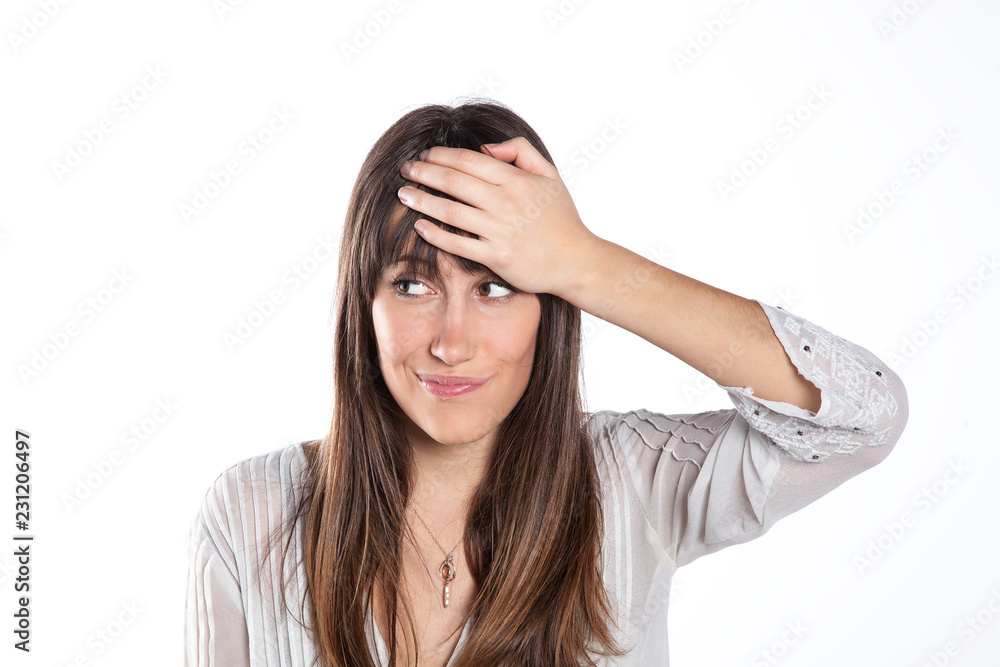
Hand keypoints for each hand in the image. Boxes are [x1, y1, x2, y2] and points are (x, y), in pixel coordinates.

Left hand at [397, 137, 599, 296]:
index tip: (425, 155)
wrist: (576, 261)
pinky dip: (435, 234)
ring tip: (404, 194)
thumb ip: (520, 151)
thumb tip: (485, 148)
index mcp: (517, 181)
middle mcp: (506, 204)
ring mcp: (500, 231)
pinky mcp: (496, 257)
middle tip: (406, 169)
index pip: (469, 161)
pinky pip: (458, 244)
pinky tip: (420, 226)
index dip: (442, 156)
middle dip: (424, 173)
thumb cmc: (562, 218)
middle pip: (454, 182)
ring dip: (422, 201)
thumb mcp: (549, 175)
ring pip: (450, 212)